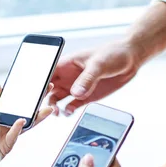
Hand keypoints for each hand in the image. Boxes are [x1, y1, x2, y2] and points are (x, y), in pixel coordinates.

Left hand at [0, 84, 53, 166]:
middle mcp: (6, 124)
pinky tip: (21, 121)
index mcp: (0, 114)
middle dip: (38, 100)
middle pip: (26, 111)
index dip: (26, 92)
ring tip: (47, 108)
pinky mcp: (6, 147)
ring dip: (37, 117)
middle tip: (49, 89)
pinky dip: (17, 129)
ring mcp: (8, 136)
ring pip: (25, 124)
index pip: (16, 101)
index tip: (36, 82)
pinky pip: (13, 137)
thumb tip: (0, 87)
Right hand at [48, 1, 165, 115]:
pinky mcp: (87, 96)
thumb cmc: (113, 54)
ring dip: (54, 106)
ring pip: (58, 98)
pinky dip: (68, 110)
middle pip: (49, 88)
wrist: (131, 59)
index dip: (39, 82)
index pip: (47, 73)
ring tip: (57, 112)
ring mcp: (77, 86)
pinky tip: (68, 113)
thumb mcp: (99, 64)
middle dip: (43, 97)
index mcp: (67, 63)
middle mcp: (68, 76)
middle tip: (45, 107)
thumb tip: (75, 93)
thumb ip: (87, 79)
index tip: (35, 92)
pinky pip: (72, 105)